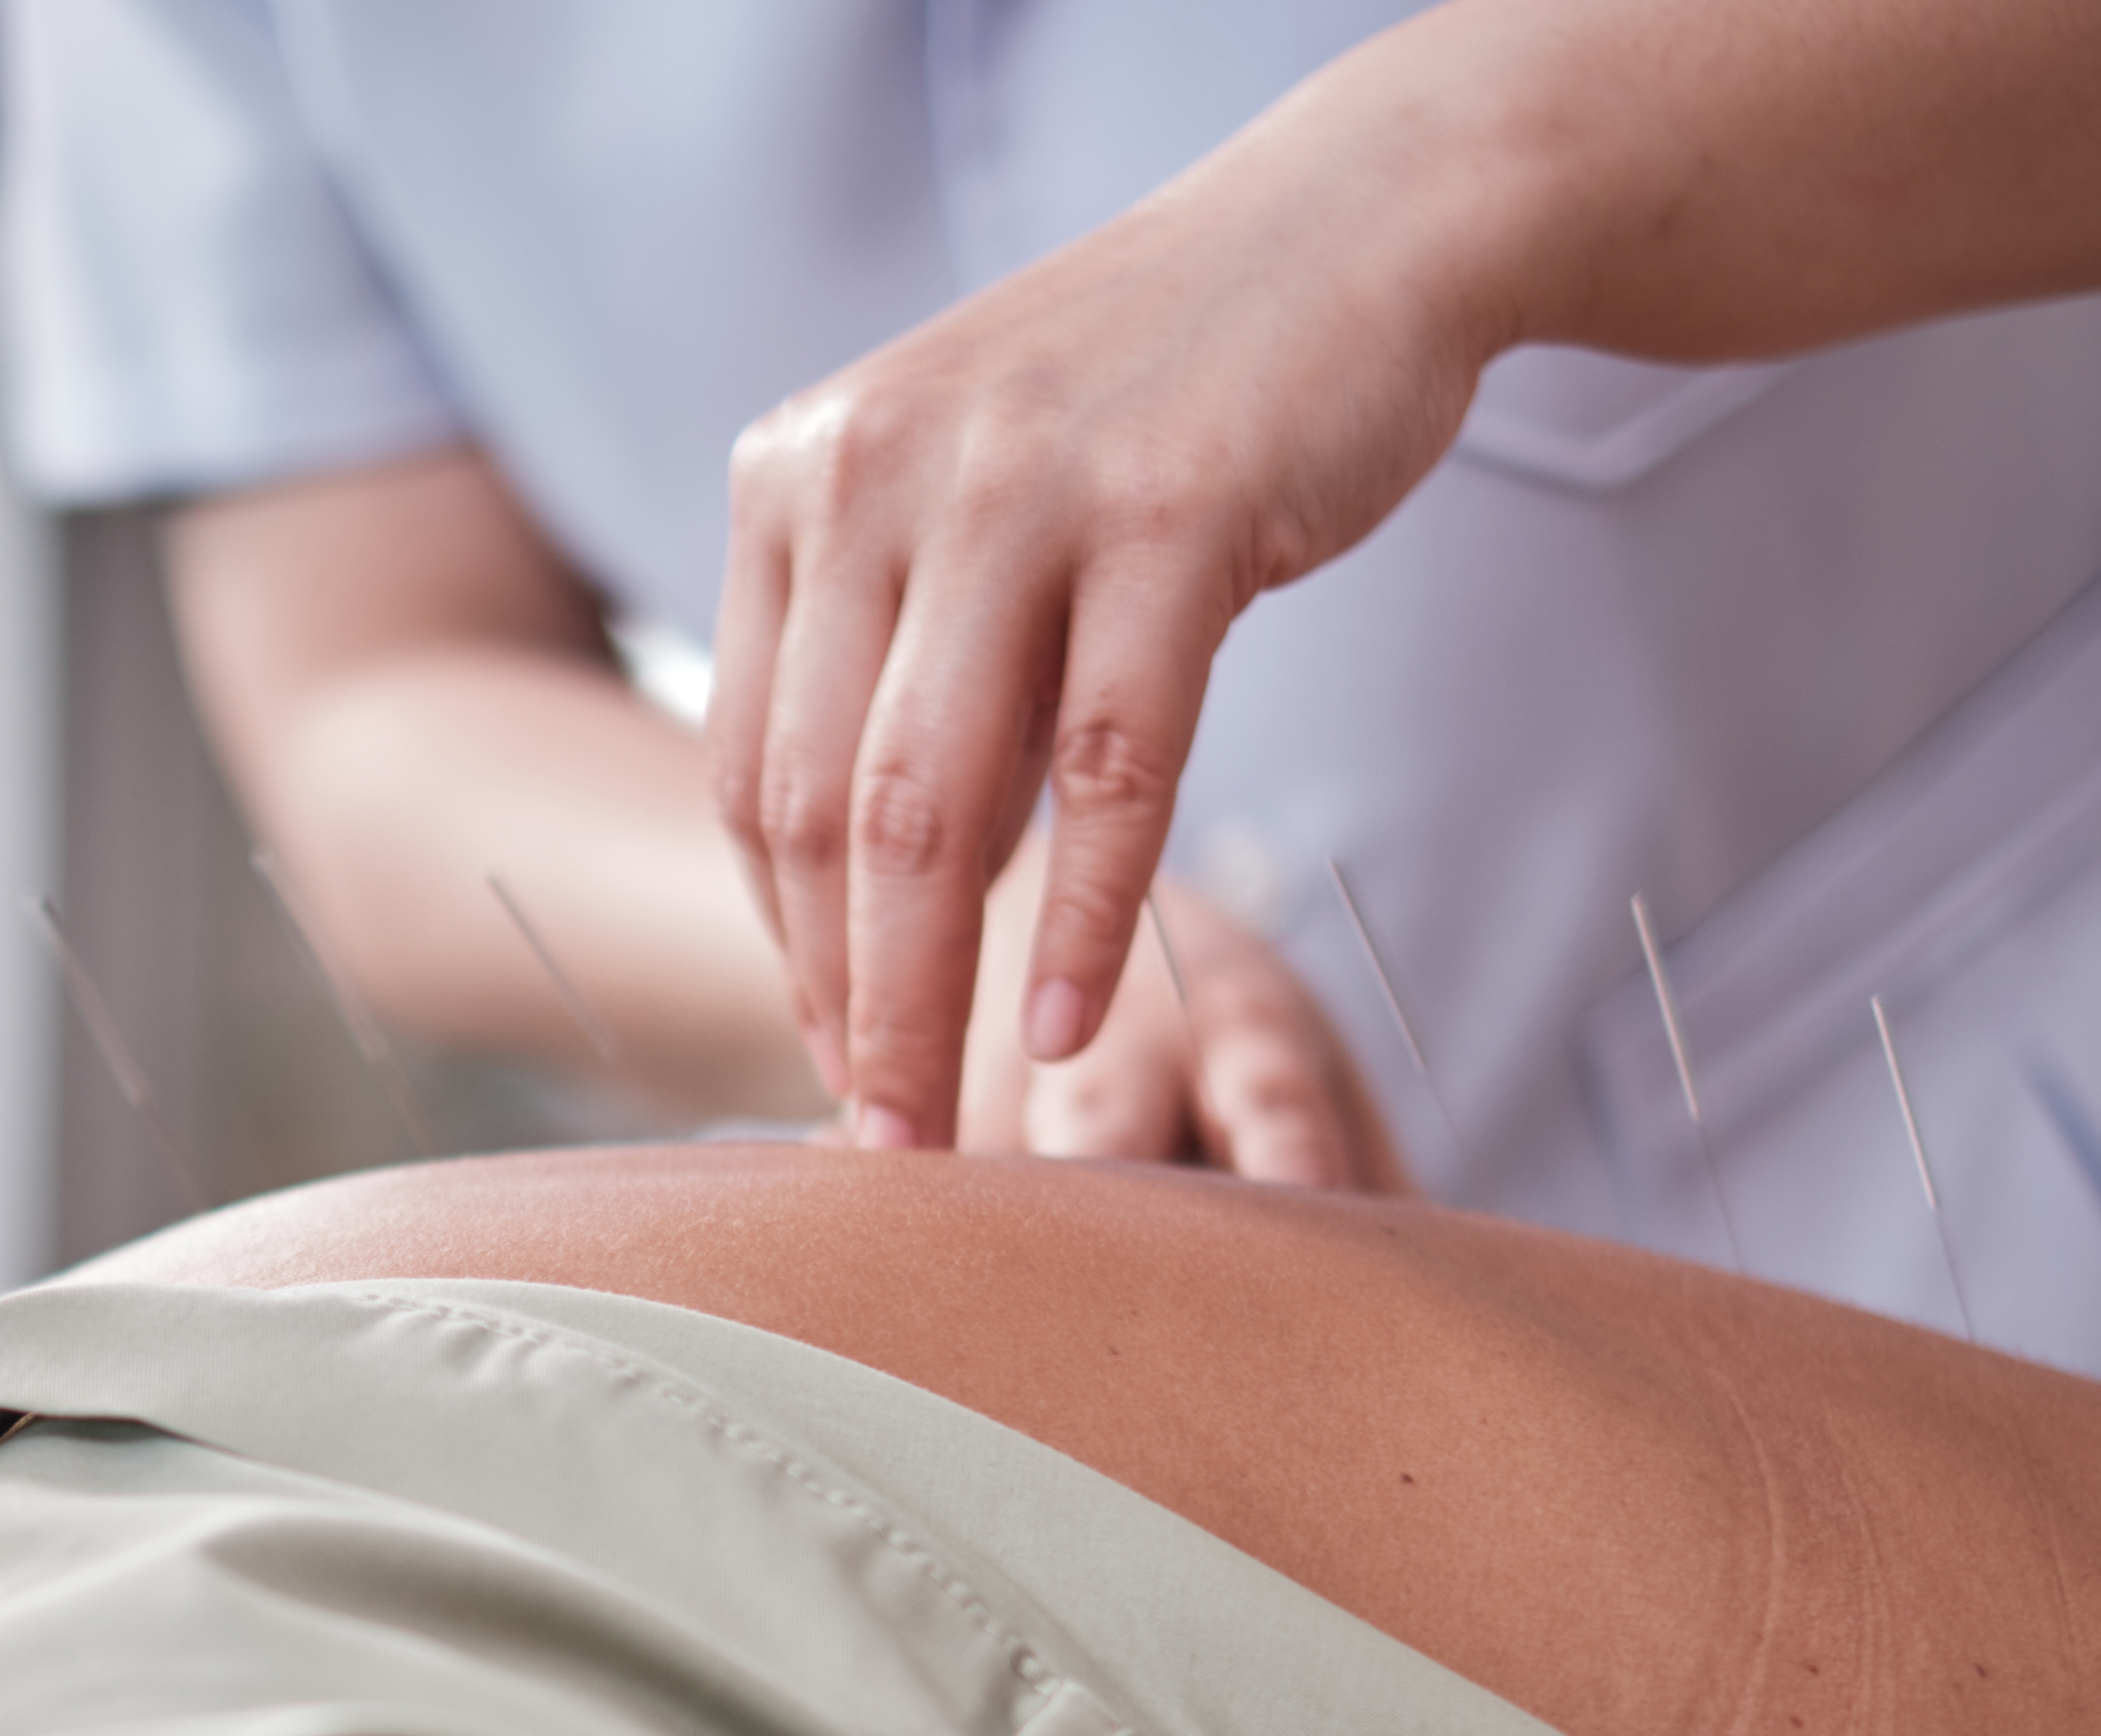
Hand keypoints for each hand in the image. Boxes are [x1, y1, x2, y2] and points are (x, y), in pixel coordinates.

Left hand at [707, 79, 1502, 1149]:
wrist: (1348, 230)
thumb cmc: (1150, 402)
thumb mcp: (971, 505)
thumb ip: (904, 673)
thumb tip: (874, 903)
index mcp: (797, 477)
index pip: (752, 766)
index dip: (784, 938)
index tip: (827, 1052)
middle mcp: (877, 474)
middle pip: (823, 808)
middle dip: (841, 1000)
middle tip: (875, 1139)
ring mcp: (1022, 492)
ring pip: (935, 807)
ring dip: (929, 995)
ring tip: (937, 1130)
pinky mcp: (1174, 519)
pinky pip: (1108, 768)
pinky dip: (1083, 917)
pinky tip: (1073, 1026)